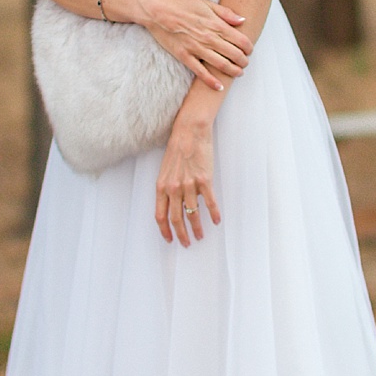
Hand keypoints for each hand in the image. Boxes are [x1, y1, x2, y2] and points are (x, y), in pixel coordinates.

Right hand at [138, 0, 251, 88]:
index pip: (240, 40)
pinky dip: (211, 81)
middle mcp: (208, 38)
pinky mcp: (185, 56)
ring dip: (233, 71)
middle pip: (234, 54)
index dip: (248, 47)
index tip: (249, 50)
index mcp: (215, 24)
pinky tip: (219, 86)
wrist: (157, 11)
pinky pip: (201, 72)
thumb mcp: (204, 3)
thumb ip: (225, 12)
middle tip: (245, 63)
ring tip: (238, 73)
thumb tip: (242, 20)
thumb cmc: (180, 4)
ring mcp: (196, 48)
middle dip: (243, 61)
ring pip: (221, 65)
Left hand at [156, 103, 220, 249]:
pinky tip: (216, 221)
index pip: (160, 215)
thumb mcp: (165, 170)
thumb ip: (167, 188)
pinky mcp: (204, 180)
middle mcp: (174, 188)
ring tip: (200, 236)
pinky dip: (214, 214)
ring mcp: (189, 185)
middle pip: (176, 219)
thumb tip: (173, 205)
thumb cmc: (177, 148)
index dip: (165, 231)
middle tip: (187, 243)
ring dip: (197, 228)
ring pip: (193, 214)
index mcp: (162, 185)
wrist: (189, 131)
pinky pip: (210, 203)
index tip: (169, 240)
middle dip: (181, 235)